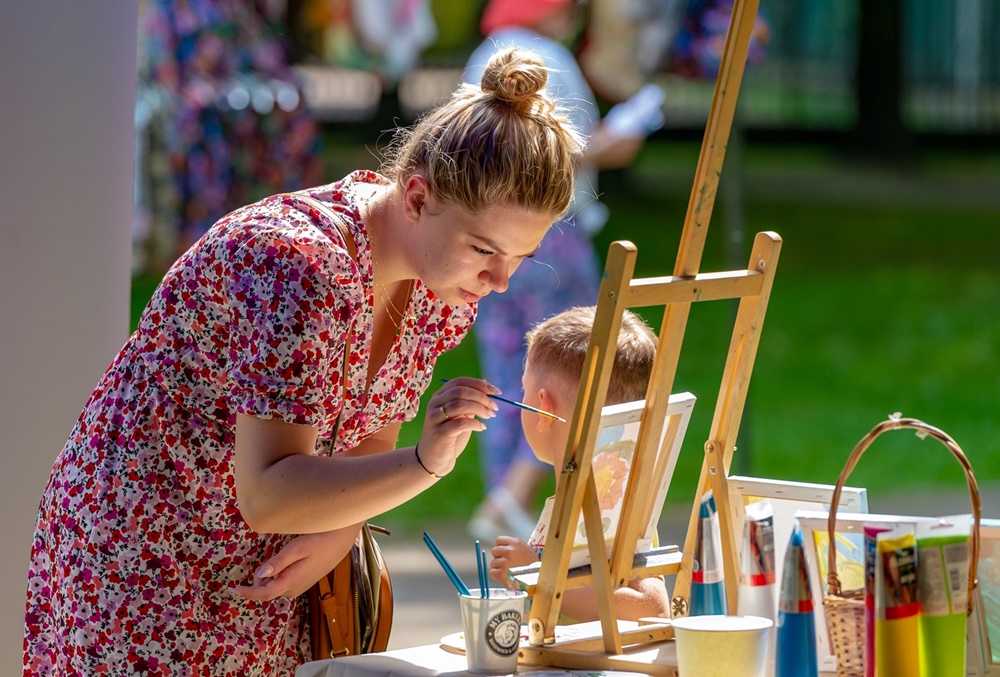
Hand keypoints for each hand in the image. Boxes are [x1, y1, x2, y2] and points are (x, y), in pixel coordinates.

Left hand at [233, 525, 360, 600]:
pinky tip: (290, 560)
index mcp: (291, 582)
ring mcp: (297, 589)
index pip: (263, 594)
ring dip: (270, 575)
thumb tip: (259, 576)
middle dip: (261, 577)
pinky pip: (281, 583)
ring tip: (287, 556)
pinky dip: (278, 574)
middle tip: (275, 555)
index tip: (232, 588)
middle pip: (265, 590)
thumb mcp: (297, 548)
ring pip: (272, 587)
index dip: (247, 592)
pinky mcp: (300, 584)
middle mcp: (293, 590)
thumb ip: (278, 563)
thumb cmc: (318, 541)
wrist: (340, 542)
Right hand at [417, 377, 498, 476]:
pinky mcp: (439, 433)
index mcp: (439, 396)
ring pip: (459, 405)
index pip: (459, 381)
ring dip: (480, 409)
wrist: (433, 460)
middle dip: (482, 397)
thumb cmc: (449, 436)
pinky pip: (460, 423)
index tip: (497, 392)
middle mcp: (434, 404)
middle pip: (460, 391)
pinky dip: (475, 423)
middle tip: (494, 407)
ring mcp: (434, 418)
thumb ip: (470, 401)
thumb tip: (486, 383)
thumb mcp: (461, 416)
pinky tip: (481, 427)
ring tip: (489, 416)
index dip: (479, 384)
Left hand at [488, 535, 538, 584]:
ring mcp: (504, 562)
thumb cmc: (533, 566)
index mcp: (516, 543)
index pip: (499, 540)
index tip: (504, 553)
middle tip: (506, 564)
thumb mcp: (526, 550)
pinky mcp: (501, 573)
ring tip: (508, 572)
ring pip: (493, 563)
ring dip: (498, 567)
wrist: (537, 580)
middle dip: (499, 557)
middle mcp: (509, 551)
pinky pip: (492, 572)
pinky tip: (505, 577)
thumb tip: (502, 547)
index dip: (501, 547)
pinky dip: (496, 576)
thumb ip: (514, 547)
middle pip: (494, 551)